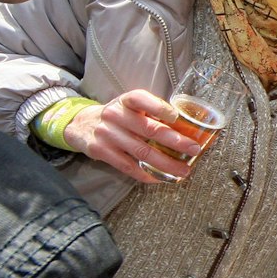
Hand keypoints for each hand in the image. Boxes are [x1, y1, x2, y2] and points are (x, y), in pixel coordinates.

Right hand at [66, 89, 195, 182]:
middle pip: (149, 130)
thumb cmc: (118, 116)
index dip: (159, 108)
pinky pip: (128, 166)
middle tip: (194, 149)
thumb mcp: (130, 106)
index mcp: (125, 100)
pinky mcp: (101, 151)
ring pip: (141, 152)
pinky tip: (161, 178)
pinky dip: (147, 174)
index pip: (141, 99)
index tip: (177, 117)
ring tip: (184, 170)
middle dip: (175, 141)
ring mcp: (107, 134)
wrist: (82, 124)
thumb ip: (151, 113)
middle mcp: (115, 115)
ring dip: (166, 164)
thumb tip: (186, 128)